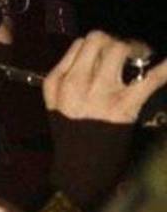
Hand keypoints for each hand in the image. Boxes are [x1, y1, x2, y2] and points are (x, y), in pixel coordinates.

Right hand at [43, 31, 166, 209]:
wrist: (79, 171)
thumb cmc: (72, 138)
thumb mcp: (56, 106)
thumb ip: (67, 79)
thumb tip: (92, 56)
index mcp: (57, 82)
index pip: (80, 44)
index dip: (99, 45)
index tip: (109, 54)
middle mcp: (75, 82)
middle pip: (99, 39)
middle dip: (118, 42)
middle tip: (130, 54)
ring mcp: (99, 92)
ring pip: (119, 48)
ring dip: (137, 48)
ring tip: (144, 58)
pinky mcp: (124, 105)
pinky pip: (150, 78)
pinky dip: (166, 70)